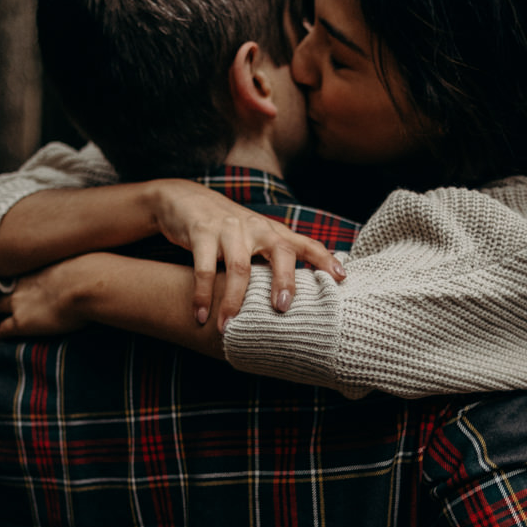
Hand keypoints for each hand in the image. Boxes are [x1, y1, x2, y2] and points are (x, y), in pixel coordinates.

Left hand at [0, 257, 101, 338]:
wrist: (87, 285)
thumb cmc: (93, 271)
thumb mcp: (84, 262)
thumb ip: (81, 265)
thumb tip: (96, 266)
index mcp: (38, 267)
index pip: (22, 275)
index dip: (22, 283)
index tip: (26, 287)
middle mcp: (23, 282)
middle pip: (4, 286)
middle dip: (5, 295)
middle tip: (8, 303)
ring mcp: (18, 301)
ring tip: (2, 321)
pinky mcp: (21, 322)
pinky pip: (2, 329)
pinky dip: (2, 333)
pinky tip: (4, 338)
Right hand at [147, 179, 345, 330]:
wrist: (184, 199)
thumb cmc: (226, 228)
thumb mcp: (254, 237)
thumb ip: (272, 259)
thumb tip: (294, 299)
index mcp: (272, 231)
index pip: (305, 243)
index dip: (324, 259)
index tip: (341, 278)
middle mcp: (256, 227)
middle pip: (280, 251)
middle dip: (285, 280)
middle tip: (283, 309)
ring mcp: (229, 229)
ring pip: (239, 267)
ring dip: (234, 300)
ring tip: (228, 327)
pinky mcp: (202, 232)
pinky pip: (204, 267)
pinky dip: (202, 294)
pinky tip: (201, 316)